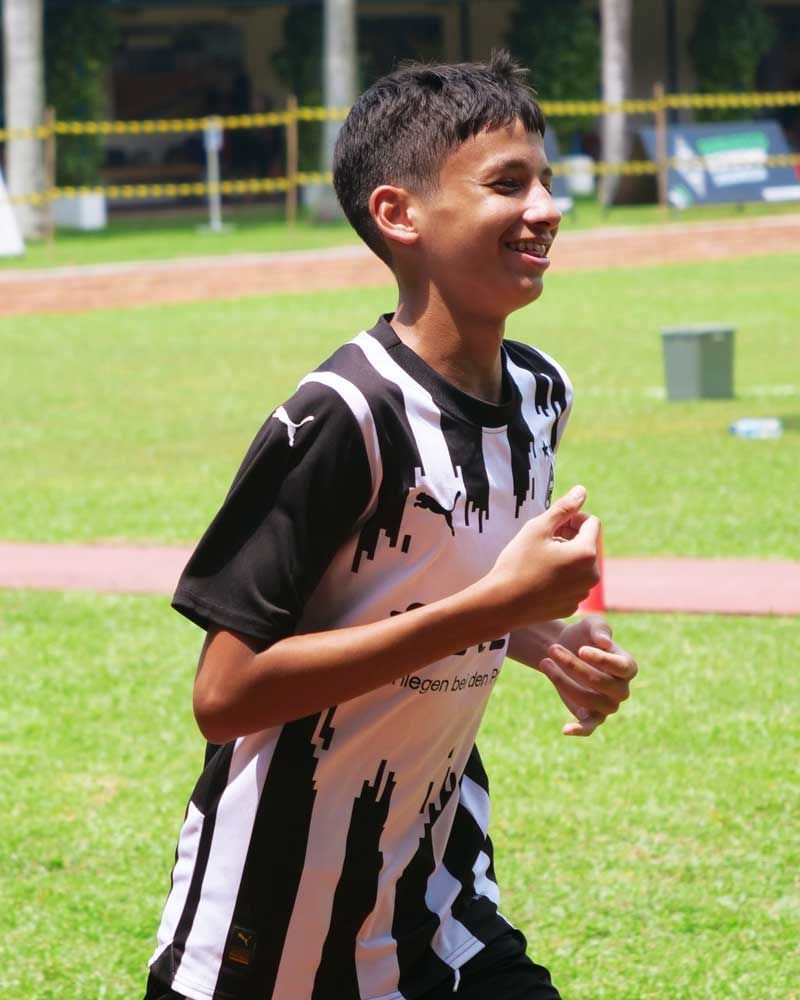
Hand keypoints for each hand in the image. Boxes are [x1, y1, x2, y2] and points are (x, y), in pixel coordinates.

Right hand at [488, 485, 599, 625]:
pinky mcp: (571, 606)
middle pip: (587, 544)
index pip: (591, 522)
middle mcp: (591, 575)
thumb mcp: (538, 528)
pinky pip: (572, 584)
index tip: (552, 524)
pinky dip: (561, 577)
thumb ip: (563, 508)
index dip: (573, 518)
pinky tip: (539, 579)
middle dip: (569, 538)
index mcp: (586, 553)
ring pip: (580, 565)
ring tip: (539, 560)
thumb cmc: (518, 563)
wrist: (501, 604)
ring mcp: (582, 594)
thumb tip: (582, 491)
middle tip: (542, 540)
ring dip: (566, 557)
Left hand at [537, 614, 637, 736]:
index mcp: (628, 666)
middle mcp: (621, 689)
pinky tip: (565, 729)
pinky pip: (589, 728)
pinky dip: (579, 730)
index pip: (623, 668)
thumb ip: (600, 629)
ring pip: (590, 701)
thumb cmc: (583, 634)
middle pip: (603, 684)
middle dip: (574, 666)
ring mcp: (607, 705)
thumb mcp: (592, 624)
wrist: (564, 648)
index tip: (580, 649)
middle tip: (552, 649)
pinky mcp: (590, 716)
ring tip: (545, 663)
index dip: (603, 660)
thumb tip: (604, 642)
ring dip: (564, 683)